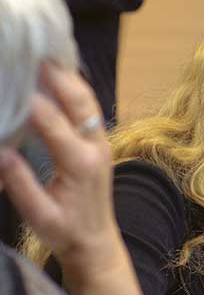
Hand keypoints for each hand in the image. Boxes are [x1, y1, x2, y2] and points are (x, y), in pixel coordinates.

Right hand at [0, 64, 150, 294]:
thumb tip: (2, 152)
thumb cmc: (66, 231)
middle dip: (56, 75)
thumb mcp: (40, 216)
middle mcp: (96, 148)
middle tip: (32, 51)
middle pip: (79, 101)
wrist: (97, 243)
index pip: (53, 123)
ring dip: (67, 76)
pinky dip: (74, 87)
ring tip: (44, 53)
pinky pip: (90, 107)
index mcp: (80, 164)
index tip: (11, 80)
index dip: (32, 100)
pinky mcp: (99, 143)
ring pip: (88, 100)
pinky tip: (57, 75)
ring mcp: (101, 143)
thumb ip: (20, 184)